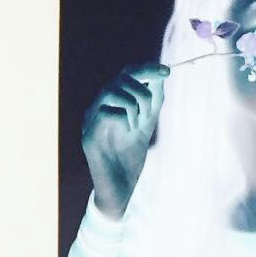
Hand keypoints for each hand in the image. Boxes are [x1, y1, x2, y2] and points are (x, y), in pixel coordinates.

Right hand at [81, 62, 167, 219]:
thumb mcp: (147, 124)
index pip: (125, 73)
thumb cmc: (130, 157)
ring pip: (112, 91)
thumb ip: (152, 100)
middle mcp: (97, 107)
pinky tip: (128, 134)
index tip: (167, 72)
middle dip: (143, 91)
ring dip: (134, 105)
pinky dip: (125, 119)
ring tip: (138, 126)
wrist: (120, 187)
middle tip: (150, 114)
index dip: (146, 68)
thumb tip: (159, 75)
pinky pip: (108, 113)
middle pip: (119, 78)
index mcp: (110, 103)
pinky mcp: (88, 135)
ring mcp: (90, 120)